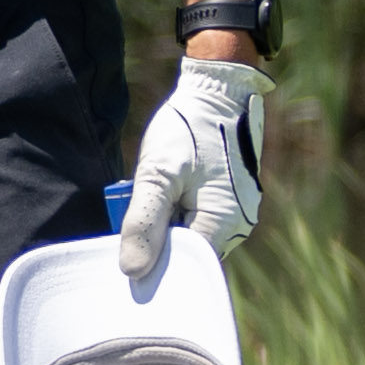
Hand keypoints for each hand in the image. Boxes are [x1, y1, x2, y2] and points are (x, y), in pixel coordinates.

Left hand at [119, 51, 267, 276]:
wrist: (219, 91)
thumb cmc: (187, 128)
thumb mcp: (156, 174)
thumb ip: (143, 223)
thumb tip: (132, 273)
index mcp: (223, 222)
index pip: (184, 267)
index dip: (154, 265)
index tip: (125, 250)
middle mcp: (238, 224)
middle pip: (188, 253)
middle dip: (158, 242)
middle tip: (133, 214)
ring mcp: (238, 211)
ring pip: (192, 235)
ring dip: (166, 224)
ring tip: (151, 193)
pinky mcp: (231, 199)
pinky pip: (199, 218)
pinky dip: (177, 211)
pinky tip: (165, 190)